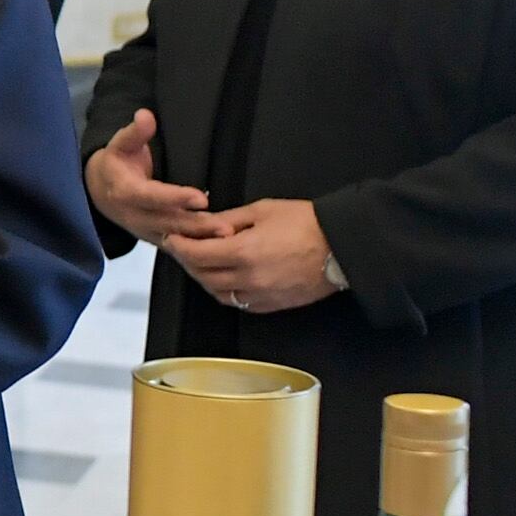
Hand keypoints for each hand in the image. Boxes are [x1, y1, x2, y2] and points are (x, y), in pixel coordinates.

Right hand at [84, 110, 223, 248]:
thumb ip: (134, 132)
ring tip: (228, 235)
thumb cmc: (116, 164)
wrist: (98, 191)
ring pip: (174, 237)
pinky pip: (176, 246)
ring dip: (201, 238)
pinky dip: (196, 246)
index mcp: (124, 192)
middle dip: (197, 225)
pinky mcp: (153, 239)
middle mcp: (134, 216)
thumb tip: (145, 115)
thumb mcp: (120, 144)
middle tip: (226, 226)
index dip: (175, 198)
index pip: (151, 197)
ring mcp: (144, 230)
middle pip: (168, 222)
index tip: (201, 198)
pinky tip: (218, 245)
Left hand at [162, 198, 337, 315]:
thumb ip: (229, 220)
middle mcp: (247, 279)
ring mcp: (260, 295)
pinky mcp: (271, 305)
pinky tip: (225, 277)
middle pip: (202, 275)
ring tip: (202, 262)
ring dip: (205, 278)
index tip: (173, 238)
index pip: (196, 254)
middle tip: (183, 248)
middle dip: (188, 261)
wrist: (343, 247)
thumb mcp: (263, 210)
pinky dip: (225, 291)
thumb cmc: (308, 224)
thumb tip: (205, 224)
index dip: (180, 246)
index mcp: (243, 252)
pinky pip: (238, 302)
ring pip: (217, 293)